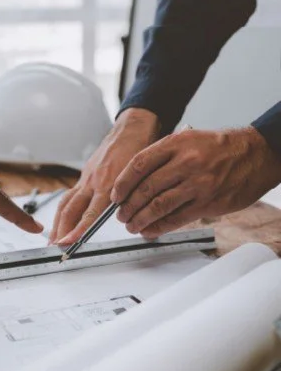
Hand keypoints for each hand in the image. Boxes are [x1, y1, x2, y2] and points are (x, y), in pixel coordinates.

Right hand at [50, 108, 160, 243]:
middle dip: (60, 230)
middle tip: (56, 246)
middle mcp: (91, 182)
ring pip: (66, 203)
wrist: (130, 130)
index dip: (78, 230)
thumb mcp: (140, 177)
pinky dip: (64, 209)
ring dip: (58, 222)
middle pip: (69, 210)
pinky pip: (70, 194)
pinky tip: (63, 218)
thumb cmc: (137, 150)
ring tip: (54, 238)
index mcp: (106, 184)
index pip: (89, 213)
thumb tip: (128, 220)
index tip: (69, 242)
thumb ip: (130, 199)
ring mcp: (85, 178)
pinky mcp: (84, 174)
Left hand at [112, 127, 280, 238]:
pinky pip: (177, 218)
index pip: (139, 164)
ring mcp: (197, 184)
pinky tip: (150, 230)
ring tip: (132, 225)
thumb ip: (164, 155)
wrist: (255, 155)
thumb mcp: (188, 139)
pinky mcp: (208, 203)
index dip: (123, 182)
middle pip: (146, 188)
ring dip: (141, 219)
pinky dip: (160, 227)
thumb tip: (136, 178)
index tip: (115, 194)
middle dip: (129, 205)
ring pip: (159, 205)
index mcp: (177, 144)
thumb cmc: (220, 148)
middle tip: (121, 214)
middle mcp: (186, 163)